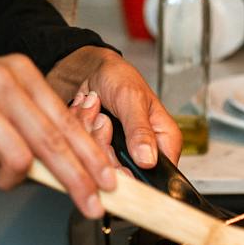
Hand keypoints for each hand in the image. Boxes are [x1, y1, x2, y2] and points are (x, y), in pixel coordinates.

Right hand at [0, 53, 116, 216]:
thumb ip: (26, 125)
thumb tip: (67, 170)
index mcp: (19, 71)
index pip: (65, 121)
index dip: (91, 156)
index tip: (109, 184)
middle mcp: (1, 78)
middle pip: (52, 140)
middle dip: (77, 179)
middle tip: (92, 204)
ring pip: (17, 157)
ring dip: (9, 177)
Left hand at [46, 46, 182, 169]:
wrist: (91, 69)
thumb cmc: (119, 77)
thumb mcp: (132, 99)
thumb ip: (140, 130)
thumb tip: (148, 160)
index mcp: (163, 140)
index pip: (156, 175)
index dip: (132, 173)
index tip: (114, 159)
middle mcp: (144, 150)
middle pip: (121, 172)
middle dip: (103, 144)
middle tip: (102, 118)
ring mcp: (120, 152)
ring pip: (99, 163)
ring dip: (89, 131)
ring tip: (94, 108)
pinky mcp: (100, 149)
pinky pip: (83, 153)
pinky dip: (80, 129)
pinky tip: (85, 112)